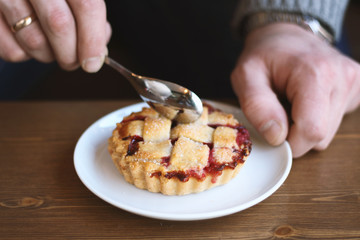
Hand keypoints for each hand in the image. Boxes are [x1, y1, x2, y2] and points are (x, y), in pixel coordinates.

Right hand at [0, 0, 110, 71]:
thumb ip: (88, 10)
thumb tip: (98, 48)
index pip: (86, 5)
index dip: (93, 39)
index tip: (94, 62)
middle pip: (60, 25)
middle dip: (72, 54)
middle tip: (75, 61)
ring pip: (35, 42)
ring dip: (50, 55)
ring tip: (51, 44)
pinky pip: (12, 51)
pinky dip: (25, 54)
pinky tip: (27, 37)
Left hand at [231, 23, 359, 157]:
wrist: (286, 35)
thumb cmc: (264, 54)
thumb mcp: (245, 76)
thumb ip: (256, 106)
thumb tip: (276, 137)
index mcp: (315, 74)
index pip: (312, 131)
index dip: (289, 142)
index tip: (272, 131)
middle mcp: (343, 78)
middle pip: (320, 137)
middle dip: (294, 134)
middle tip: (278, 111)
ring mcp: (354, 83)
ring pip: (328, 134)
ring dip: (304, 126)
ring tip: (291, 102)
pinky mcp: (357, 89)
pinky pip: (335, 122)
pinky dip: (316, 119)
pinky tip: (306, 101)